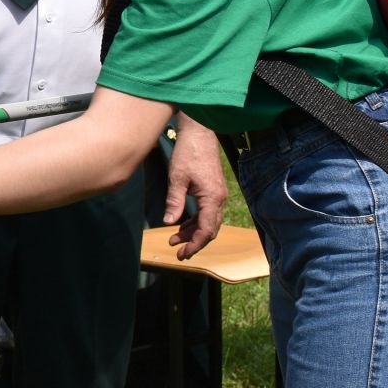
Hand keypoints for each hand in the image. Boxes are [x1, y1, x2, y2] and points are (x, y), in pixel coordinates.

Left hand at [163, 116, 227, 258]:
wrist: (199, 132)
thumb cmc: (188, 152)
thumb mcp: (177, 178)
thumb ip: (174, 202)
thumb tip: (168, 222)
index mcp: (212, 198)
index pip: (206, 230)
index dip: (194, 245)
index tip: (182, 254)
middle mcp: (219, 198)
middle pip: (210, 229)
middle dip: (194, 242)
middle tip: (178, 252)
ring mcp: (217, 194)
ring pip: (207, 221)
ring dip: (192, 232)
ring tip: (174, 239)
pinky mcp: (213, 190)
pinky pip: (206, 212)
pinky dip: (194, 221)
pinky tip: (181, 225)